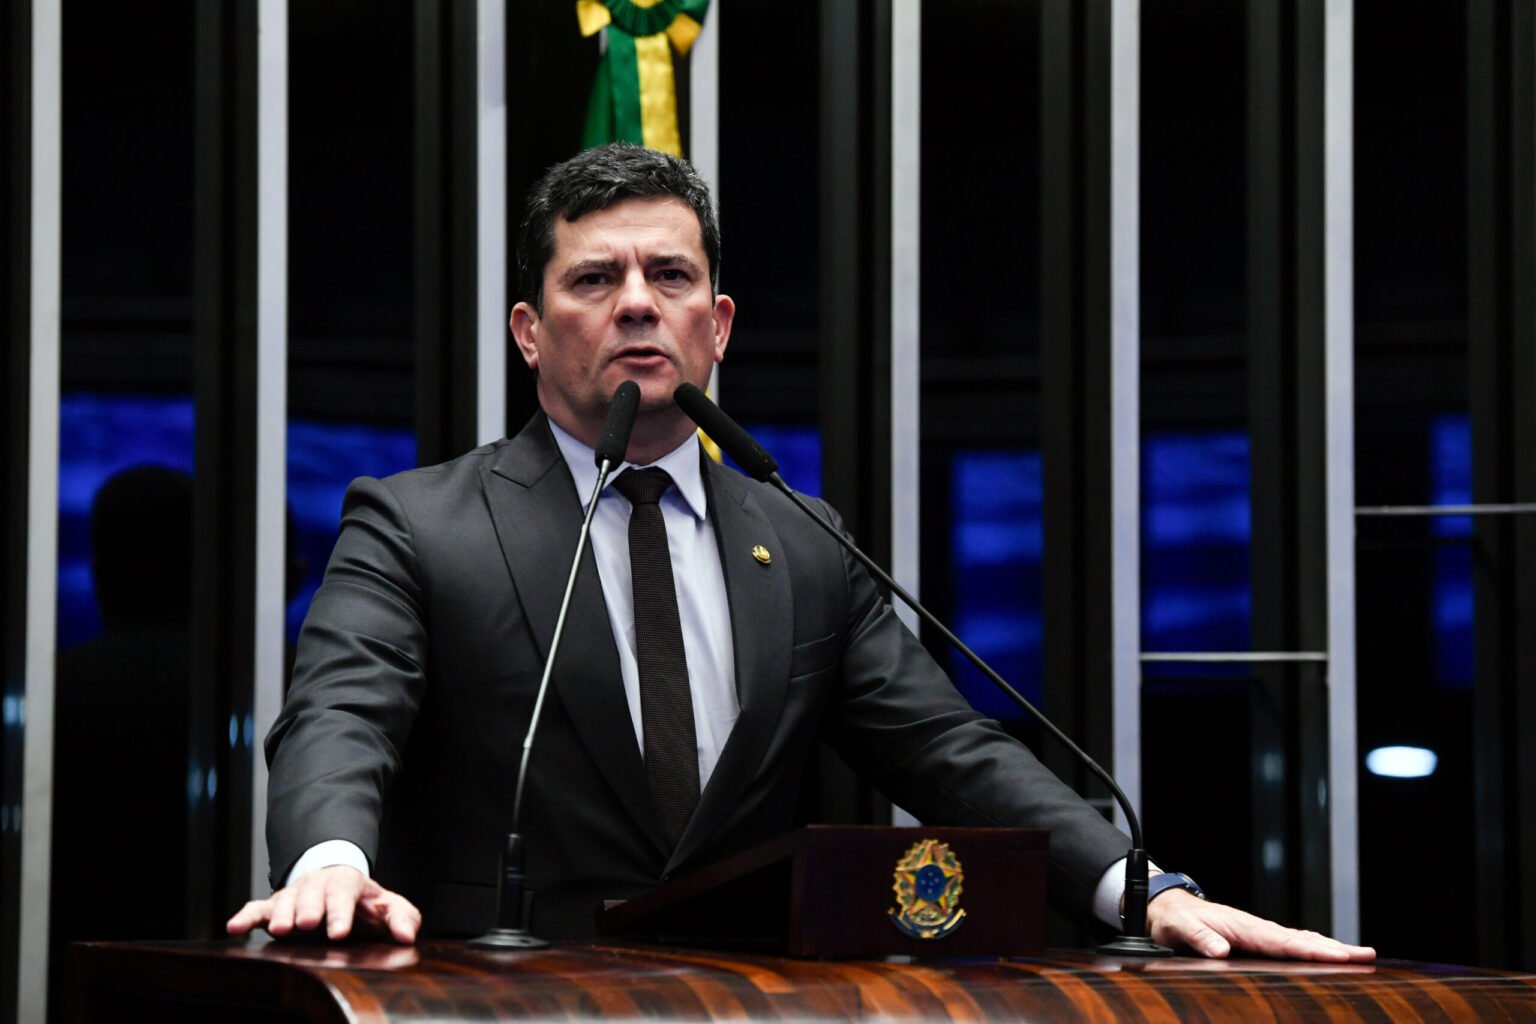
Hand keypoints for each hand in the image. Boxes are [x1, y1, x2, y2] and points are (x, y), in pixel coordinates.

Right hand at [225, 865, 420, 943]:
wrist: (340, 885)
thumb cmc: (365, 903)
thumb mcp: (389, 907)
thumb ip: (401, 919)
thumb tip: (406, 935)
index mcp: (348, 883)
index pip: (345, 892)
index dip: (341, 911)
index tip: (340, 931)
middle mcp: (318, 885)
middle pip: (313, 893)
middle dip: (310, 908)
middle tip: (308, 924)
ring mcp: (295, 895)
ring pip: (286, 900)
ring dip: (282, 914)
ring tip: (282, 929)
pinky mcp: (275, 907)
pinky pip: (257, 909)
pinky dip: (246, 917)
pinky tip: (234, 928)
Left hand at [1146, 889, 1375, 961]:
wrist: (1168, 907)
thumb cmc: (1175, 920)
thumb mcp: (1180, 930)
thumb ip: (1199, 939)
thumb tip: (1220, 950)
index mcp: (1243, 928)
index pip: (1283, 942)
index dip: (1312, 950)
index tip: (1339, 955)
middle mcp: (1256, 928)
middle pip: (1302, 939)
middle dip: (1335, 948)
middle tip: (1369, 954)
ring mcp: (1259, 932)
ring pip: (1301, 939)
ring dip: (1330, 947)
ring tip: (1362, 954)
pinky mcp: (1257, 938)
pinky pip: (1292, 943)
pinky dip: (1314, 946)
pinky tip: (1329, 953)